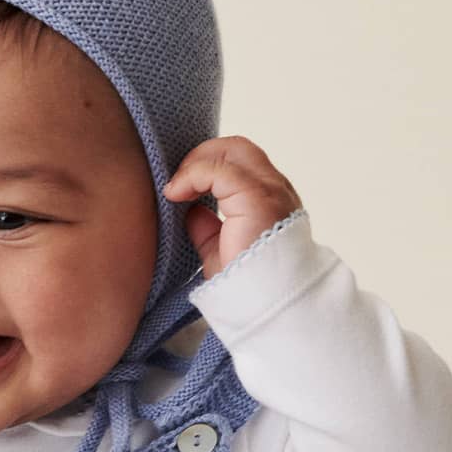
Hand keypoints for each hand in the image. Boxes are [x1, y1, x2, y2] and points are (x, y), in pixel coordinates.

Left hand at [162, 136, 304, 279]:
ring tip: (175, 189)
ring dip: (195, 165)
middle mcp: (276, 190)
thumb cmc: (246, 286)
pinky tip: (175, 194)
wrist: (262, 303)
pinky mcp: (256, 197)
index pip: (241, 162)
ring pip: (230, 151)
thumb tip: (192, 209)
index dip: (208, 166)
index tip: (183, 188)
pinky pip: (217, 169)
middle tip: (177, 182)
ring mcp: (270, 190)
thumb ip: (208, 228)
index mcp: (271, 200)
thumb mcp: (220, 252)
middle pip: (237, 148)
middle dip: (201, 157)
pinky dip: (191, 175)